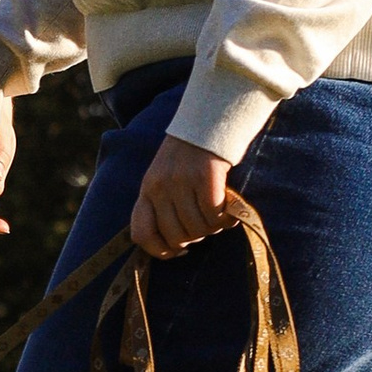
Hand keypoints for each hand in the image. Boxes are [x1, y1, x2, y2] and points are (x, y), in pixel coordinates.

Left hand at [131, 138, 236, 257]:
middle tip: (207, 226)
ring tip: (220, 216)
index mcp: (147, 189)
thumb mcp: (164, 178)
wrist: (209, 120)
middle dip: (195, 238)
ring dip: (214, 228)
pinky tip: (231, 212)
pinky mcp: (206, 177)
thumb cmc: (189, 156)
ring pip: (198, 228)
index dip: (160, 251)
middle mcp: (160, 187)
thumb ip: (163, 205)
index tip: (179, 251)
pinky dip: (226, 219)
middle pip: (176, 236)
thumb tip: (177, 246)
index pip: (141, 233)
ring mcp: (181, 182)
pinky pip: (215, 214)